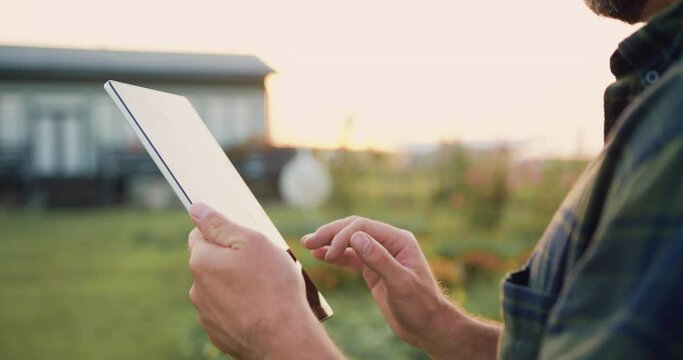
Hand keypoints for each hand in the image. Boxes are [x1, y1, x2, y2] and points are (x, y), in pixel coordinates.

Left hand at [187, 203, 341, 358]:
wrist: (283, 337)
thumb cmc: (273, 285)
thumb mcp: (252, 242)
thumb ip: (221, 224)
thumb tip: (196, 209)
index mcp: (202, 261)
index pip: (200, 234)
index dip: (223, 232)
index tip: (243, 240)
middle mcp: (197, 288)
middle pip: (211, 262)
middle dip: (230, 260)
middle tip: (261, 264)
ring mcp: (206, 314)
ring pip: (219, 288)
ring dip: (235, 285)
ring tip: (265, 290)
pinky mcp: (218, 333)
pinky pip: (226, 312)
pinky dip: (239, 308)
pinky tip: (260, 309)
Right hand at [301, 216, 465, 357]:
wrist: (428, 326)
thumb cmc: (421, 305)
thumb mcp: (401, 283)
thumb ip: (380, 260)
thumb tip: (356, 238)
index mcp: (399, 240)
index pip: (363, 227)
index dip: (342, 236)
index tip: (328, 253)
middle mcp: (389, 243)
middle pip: (354, 230)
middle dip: (331, 234)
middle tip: (308, 241)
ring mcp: (380, 256)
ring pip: (350, 243)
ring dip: (329, 242)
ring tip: (307, 244)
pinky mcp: (374, 270)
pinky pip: (351, 258)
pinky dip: (335, 256)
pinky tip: (320, 256)